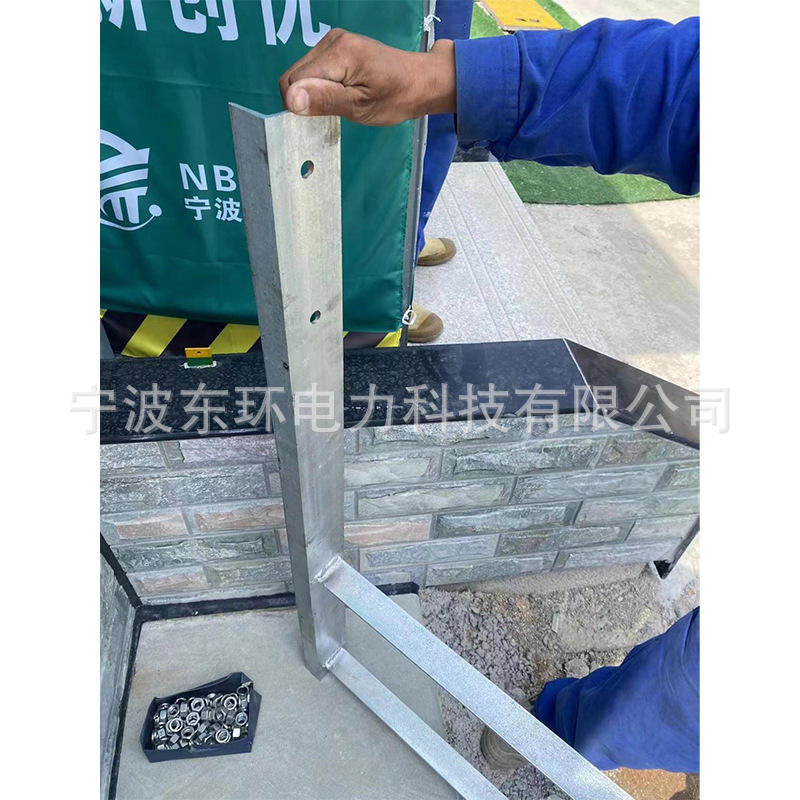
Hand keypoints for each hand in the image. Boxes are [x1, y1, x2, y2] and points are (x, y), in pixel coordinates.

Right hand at [279, 28, 456, 125]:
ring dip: (315, 92)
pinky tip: (341, 92)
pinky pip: (314, 69)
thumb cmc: (395, 98)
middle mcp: (331, 40)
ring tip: (342, 100)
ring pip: (302, 73)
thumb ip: (325, 100)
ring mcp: (333, 41)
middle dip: (307, 97)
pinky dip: (321, 85)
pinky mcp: (337, 46)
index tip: (323, 116)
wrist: (420, 81)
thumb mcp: (360, 107)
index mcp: (337, 53)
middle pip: (294, 75)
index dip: (301, 104)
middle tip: (336, 110)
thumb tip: (291, 100)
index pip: (293, 81)